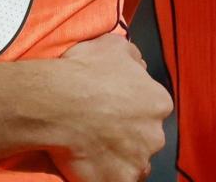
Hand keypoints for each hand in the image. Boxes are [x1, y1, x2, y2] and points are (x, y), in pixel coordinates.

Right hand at [48, 34, 170, 181]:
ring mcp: (138, 162)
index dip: (132, 110)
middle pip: (146, 139)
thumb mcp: (113, 46)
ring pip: (134, 163)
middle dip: (129, 136)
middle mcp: (156, 135)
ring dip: (120, 158)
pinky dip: (105, 175)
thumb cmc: (84, 71)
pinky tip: (90, 165)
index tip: (113, 109)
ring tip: (94, 150)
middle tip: (101, 129)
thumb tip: (139, 67)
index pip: (153, 110)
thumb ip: (134, 58)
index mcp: (159, 102)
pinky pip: (117, 181)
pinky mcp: (119, 181)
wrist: (57, 102)